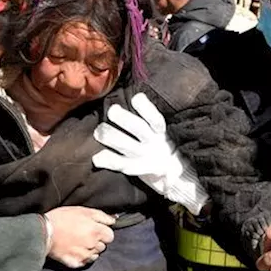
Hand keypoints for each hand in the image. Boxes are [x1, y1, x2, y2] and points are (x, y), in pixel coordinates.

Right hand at [45, 206, 115, 268]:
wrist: (43, 232)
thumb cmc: (62, 218)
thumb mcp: (82, 210)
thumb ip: (101, 216)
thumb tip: (113, 220)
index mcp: (97, 231)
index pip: (110, 236)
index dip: (103, 232)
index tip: (95, 229)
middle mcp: (93, 245)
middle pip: (103, 246)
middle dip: (96, 241)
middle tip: (84, 235)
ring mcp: (85, 256)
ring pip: (94, 255)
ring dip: (89, 250)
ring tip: (77, 243)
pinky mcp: (75, 263)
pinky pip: (84, 262)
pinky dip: (81, 258)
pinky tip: (73, 250)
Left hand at [91, 93, 207, 214]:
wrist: (173, 172)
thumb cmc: (161, 143)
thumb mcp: (161, 131)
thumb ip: (148, 117)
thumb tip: (134, 98)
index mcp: (161, 131)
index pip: (155, 118)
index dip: (146, 107)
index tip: (136, 98)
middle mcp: (153, 143)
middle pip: (138, 128)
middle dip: (124, 119)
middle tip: (112, 111)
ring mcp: (143, 156)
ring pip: (126, 145)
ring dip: (111, 137)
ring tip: (98, 131)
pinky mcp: (135, 169)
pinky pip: (120, 165)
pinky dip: (108, 161)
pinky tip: (96, 159)